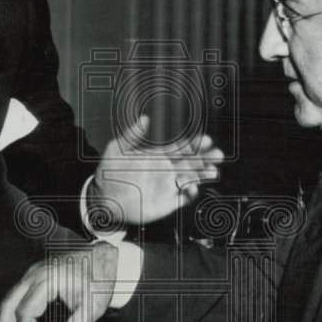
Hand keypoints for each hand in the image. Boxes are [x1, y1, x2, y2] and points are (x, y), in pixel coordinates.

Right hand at [0, 243, 117, 321]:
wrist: (102, 258)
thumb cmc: (98, 278)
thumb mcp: (92, 307)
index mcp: (51, 280)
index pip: (27, 308)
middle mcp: (38, 273)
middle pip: (11, 300)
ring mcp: (34, 271)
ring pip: (12, 295)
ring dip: (8, 315)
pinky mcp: (35, 273)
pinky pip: (19, 291)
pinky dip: (15, 306)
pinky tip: (19, 321)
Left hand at [90, 115, 224, 224]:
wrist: (104, 197)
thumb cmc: (109, 171)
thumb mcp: (117, 149)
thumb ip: (132, 135)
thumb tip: (145, 118)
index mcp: (158, 156)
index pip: (181, 148)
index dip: (195, 144)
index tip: (207, 139)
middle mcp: (166, 170)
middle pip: (191, 162)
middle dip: (205, 158)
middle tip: (218, 154)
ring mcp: (167, 186)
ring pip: (191, 179)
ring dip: (203, 175)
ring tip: (213, 171)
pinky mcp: (166, 203)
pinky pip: (183, 199)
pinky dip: (191, 194)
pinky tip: (193, 188)